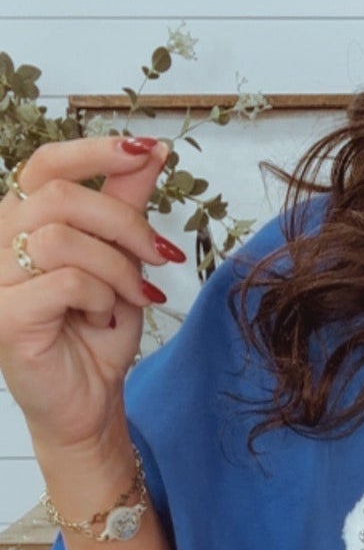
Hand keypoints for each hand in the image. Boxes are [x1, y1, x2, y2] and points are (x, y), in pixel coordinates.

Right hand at [0, 135, 177, 452]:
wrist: (89, 398)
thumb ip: (125, 204)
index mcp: (22, 220)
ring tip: (128, 297)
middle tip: (161, 256)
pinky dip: (100, 297)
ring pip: (64, 239)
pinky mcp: (5, 315)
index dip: (95, 151)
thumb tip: (151, 152)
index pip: (47, 164)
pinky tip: (102, 317)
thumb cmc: (96, 331)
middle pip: (62, 198)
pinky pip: (66, 281)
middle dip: (125, 224)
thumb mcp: (121, 258)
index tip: (146, 151)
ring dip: (114, 268)